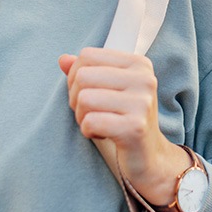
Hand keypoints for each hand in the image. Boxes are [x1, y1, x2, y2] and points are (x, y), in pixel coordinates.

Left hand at [58, 48, 190, 207]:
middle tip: (91, 112)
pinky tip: (103, 135)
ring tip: (98, 123)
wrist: (149, 156)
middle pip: (83, 76)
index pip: (87, 56)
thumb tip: (63, 59)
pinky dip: (88, 131)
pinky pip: (90, 121)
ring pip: (84, 99)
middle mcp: (144, 79)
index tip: (89, 93)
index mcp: (138, 64)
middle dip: (76, 98)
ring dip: (82, 117)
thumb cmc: (126, 119)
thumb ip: (87, 71)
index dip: (76, 76)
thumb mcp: (109, 90)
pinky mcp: (135, 127)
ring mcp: (142, 103)